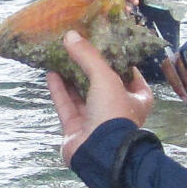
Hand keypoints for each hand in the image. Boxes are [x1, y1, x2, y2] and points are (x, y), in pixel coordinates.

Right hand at [44, 28, 151, 164]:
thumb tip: (70, 35)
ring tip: (61, 55)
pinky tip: (50, 72)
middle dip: (89, 66)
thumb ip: (88, 56)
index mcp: (136, 98)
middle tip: (79, 47)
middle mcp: (117, 108)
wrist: (99, 153)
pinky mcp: (76, 128)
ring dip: (71, 76)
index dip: (119, 60)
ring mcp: (95, 119)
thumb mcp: (105, 78)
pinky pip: (66, 104)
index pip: (130, 75)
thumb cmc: (113, 112)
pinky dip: (59, 89)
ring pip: (81, 93)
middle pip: (102, 83)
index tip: (106, 44)